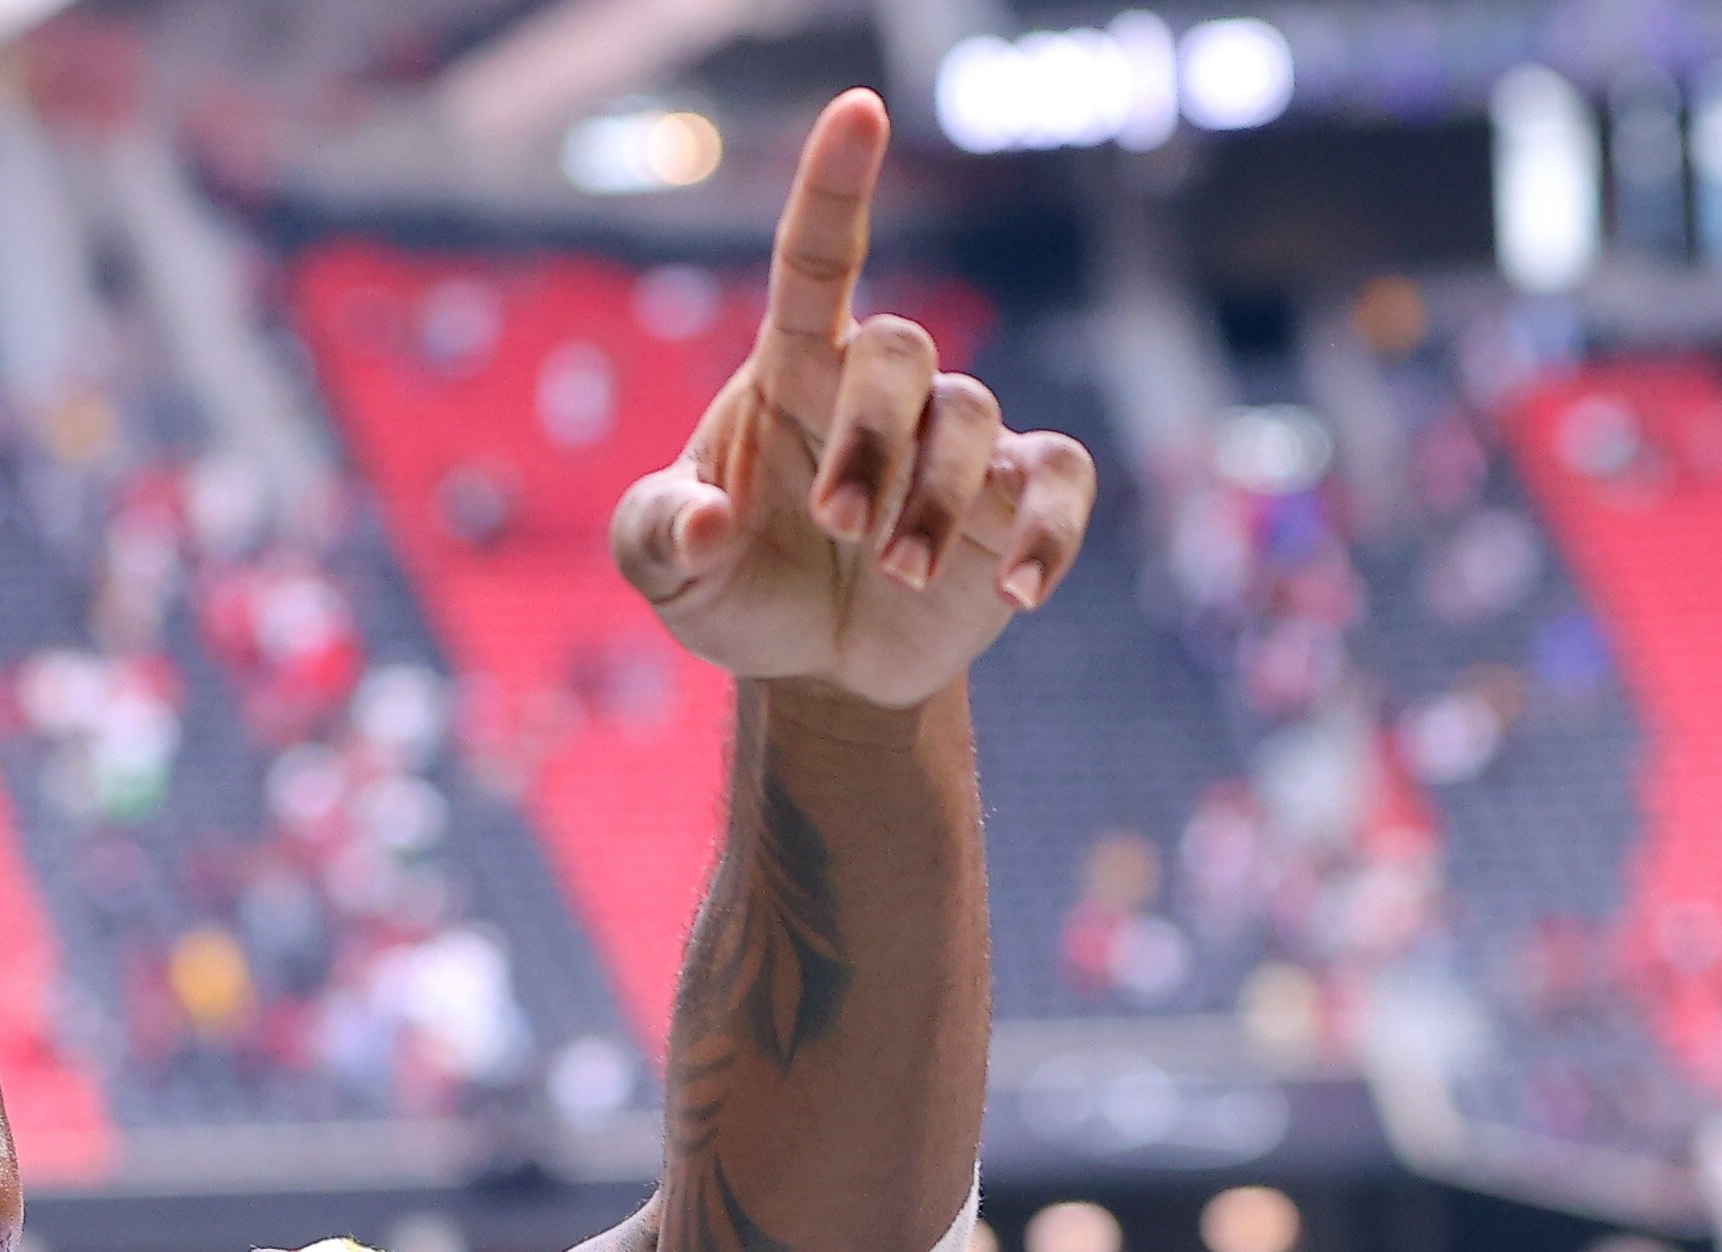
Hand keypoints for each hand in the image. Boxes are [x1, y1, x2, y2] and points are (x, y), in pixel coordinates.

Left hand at [609, 90, 1095, 706]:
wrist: (810, 670)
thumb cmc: (734, 585)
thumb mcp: (666, 567)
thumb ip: (661, 536)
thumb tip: (709, 520)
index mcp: (793, 370)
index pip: (817, 259)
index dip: (838, 186)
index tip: (858, 111)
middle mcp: (881, 391)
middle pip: (903, 351)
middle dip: (872, 436)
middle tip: (835, 528)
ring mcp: (957, 444)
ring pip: (973, 421)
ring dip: (935, 503)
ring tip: (898, 576)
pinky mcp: (1014, 506)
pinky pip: (1059, 482)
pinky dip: (1049, 532)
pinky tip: (1015, 591)